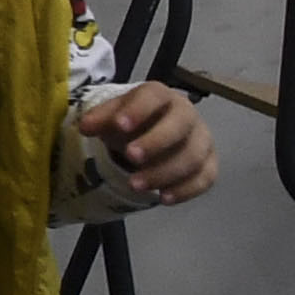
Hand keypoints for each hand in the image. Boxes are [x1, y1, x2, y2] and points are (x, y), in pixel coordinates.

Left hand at [84, 83, 219, 203]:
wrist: (152, 132)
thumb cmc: (132, 121)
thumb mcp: (112, 117)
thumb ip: (99, 119)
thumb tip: (85, 127)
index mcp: (161, 96)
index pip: (154, 97)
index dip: (138, 110)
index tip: (119, 125)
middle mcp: (187, 114)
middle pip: (180, 125)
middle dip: (156, 142)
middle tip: (130, 157)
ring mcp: (202, 140)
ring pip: (192, 156)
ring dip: (164, 172)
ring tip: (135, 185)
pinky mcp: (208, 164)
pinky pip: (205, 178)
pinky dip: (186, 190)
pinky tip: (164, 198)